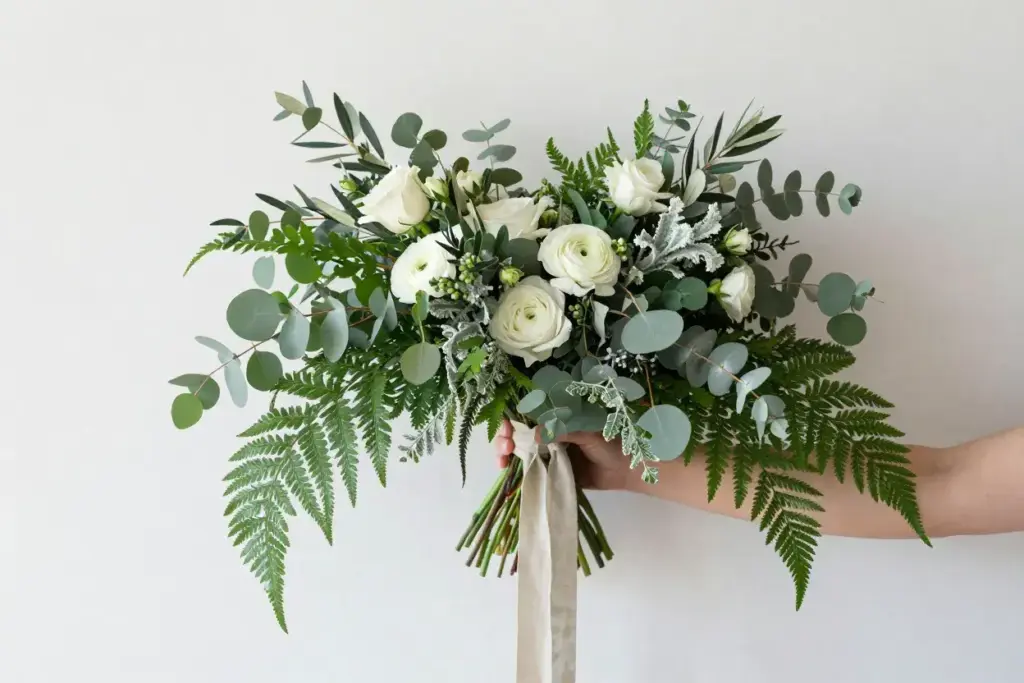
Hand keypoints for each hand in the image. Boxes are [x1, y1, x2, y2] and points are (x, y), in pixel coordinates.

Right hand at [494, 419, 633, 490]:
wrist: (624, 471)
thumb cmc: (609, 445)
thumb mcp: (587, 433)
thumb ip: (563, 431)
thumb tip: (535, 435)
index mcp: (556, 421)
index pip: (527, 416)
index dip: (512, 419)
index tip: (507, 428)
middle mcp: (548, 436)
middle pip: (518, 434)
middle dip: (505, 438)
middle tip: (505, 447)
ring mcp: (548, 455)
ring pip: (519, 452)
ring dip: (505, 453)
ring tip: (502, 460)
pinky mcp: (551, 474)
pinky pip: (530, 471)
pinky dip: (516, 471)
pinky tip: (507, 471)